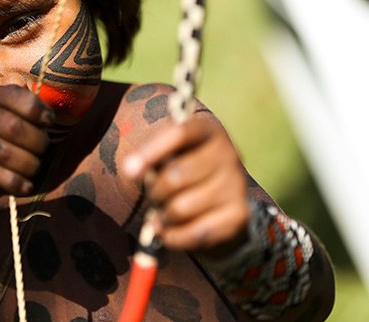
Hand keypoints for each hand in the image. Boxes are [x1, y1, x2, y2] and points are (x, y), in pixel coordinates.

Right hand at [0, 85, 52, 194]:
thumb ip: (15, 109)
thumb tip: (50, 117)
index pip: (16, 96)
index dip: (37, 108)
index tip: (48, 120)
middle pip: (15, 129)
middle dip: (38, 142)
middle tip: (42, 149)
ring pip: (7, 154)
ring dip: (29, 165)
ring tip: (34, 167)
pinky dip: (15, 183)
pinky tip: (25, 186)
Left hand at [121, 112, 249, 253]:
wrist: (220, 200)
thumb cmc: (184, 169)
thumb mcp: (168, 154)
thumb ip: (150, 158)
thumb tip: (132, 170)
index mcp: (208, 130)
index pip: (179, 134)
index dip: (151, 151)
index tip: (128, 171)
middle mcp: (228, 154)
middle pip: (176, 175)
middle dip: (154, 191)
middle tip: (154, 196)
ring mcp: (237, 185)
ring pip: (181, 208)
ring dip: (163, 216)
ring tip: (164, 214)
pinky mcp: (240, 215)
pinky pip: (196, 233)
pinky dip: (174, 237)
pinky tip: (170, 232)